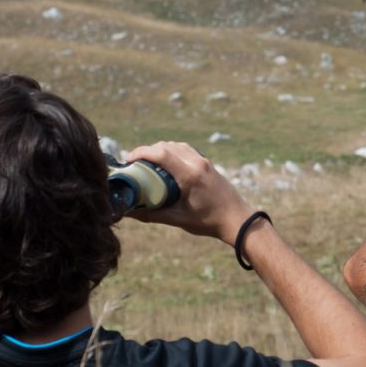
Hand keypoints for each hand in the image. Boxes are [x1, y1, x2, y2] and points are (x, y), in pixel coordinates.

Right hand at [125, 142, 252, 244]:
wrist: (237, 219)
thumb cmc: (208, 221)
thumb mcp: (177, 219)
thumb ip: (151, 215)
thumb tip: (128, 213)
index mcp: (190, 175)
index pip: (161, 153)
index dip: (141, 152)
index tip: (129, 160)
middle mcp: (197, 163)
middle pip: (165, 146)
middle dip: (147, 151)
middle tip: (135, 164)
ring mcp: (203, 161)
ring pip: (176, 145)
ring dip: (160, 150)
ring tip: (148, 163)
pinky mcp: (207, 163)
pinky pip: (185, 149)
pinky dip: (172, 151)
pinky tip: (166, 163)